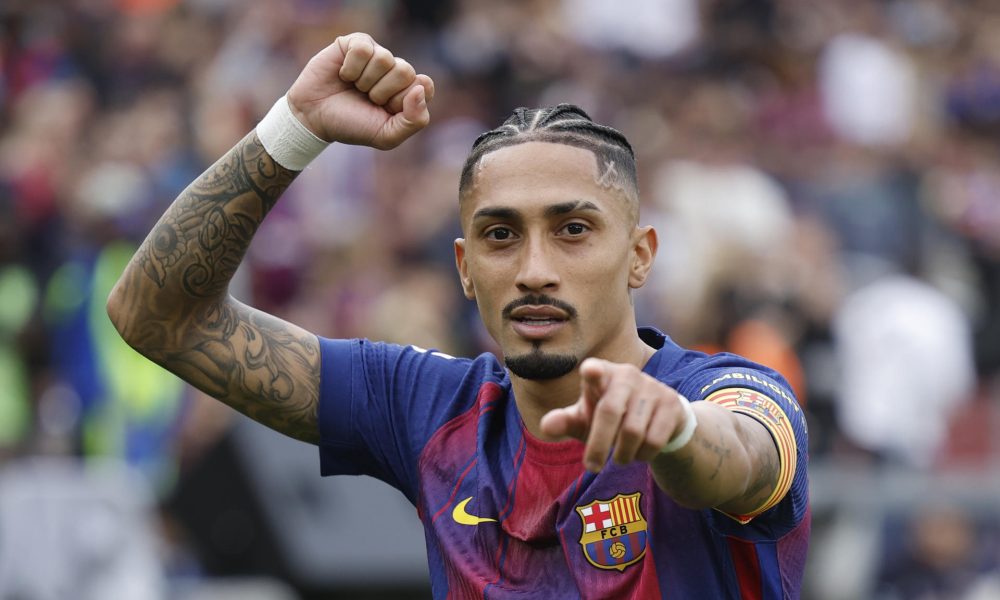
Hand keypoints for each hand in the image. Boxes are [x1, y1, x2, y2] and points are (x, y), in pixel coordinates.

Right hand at [286, 32, 434, 148]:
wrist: (314, 118)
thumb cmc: (351, 125)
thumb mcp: (386, 136)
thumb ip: (414, 121)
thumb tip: (421, 88)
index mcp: (407, 91)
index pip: (425, 85)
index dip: (404, 100)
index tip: (388, 109)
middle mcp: (394, 71)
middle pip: (406, 71)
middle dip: (383, 92)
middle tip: (368, 99)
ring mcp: (376, 55)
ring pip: (385, 59)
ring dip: (365, 81)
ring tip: (355, 87)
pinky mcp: (356, 43)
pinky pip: (364, 49)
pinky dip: (351, 68)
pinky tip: (344, 75)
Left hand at [539, 358, 688, 471]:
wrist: (657, 417)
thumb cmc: (610, 416)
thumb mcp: (585, 419)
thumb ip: (565, 421)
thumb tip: (546, 426)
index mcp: (601, 374)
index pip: (595, 370)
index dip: (593, 371)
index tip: (590, 371)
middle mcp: (627, 375)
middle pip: (610, 412)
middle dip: (598, 445)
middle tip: (591, 467)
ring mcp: (652, 388)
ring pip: (633, 431)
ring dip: (623, 454)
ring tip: (619, 458)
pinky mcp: (671, 404)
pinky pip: (654, 439)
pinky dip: (643, 455)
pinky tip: (639, 453)